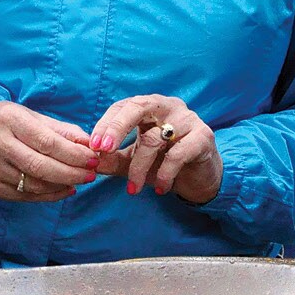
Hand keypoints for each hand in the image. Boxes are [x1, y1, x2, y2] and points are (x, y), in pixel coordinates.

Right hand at [0, 101, 97, 201]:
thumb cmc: (9, 122)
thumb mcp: (33, 117)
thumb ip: (62, 131)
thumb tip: (90, 145)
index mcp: (9, 120)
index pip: (47, 142)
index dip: (73, 154)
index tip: (93, 159)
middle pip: (40, 166)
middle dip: (71, 173)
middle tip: (91, 175)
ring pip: (33, 184)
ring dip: (61, 185)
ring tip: (78, 181)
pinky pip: (24, 196)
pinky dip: (48, 196)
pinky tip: (63, 189)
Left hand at [87, 95, 222, 204]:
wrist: (201, 178)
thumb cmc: (165, 164)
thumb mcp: (135, 161)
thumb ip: (113, 159)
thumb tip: (90, 161)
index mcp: (150, 106)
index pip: (123, 106)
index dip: (106, 124)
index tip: (93, 146)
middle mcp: (168, 106)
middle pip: (138, 107)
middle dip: (117, 128)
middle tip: (103, 150)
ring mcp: (188, 119)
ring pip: (155, 138)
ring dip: (139, 166)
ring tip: (133, 188)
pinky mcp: (203, 136)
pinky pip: (178, 153)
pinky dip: (165, 173)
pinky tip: (161, 188)